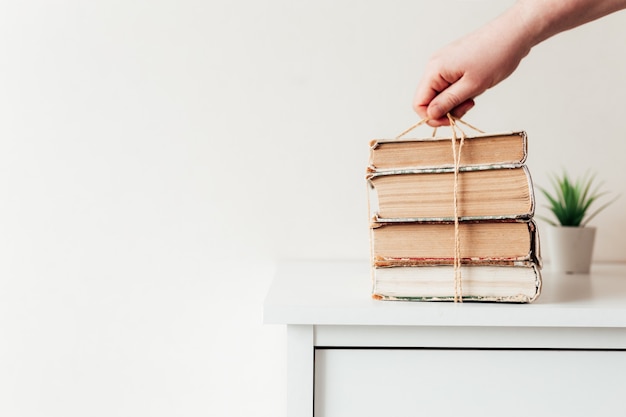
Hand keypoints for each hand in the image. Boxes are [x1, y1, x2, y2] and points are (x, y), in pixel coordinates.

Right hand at [413, 18, 531, 125]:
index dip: (432, 117)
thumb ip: (448, 102)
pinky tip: (474, 88)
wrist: (513, 34)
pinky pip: (449, 85)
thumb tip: (431, 114)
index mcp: (435, 70)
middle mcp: (435, 65)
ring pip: (440, 93)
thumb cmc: (495, 55)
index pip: (419, 102)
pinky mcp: (454, 64)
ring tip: (473, 97)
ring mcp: (444, 63)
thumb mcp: (472, 86)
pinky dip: (459, 92)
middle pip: (429, 99)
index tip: (451, 120)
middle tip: (467, 107)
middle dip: (446, 109)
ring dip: (455, 101)